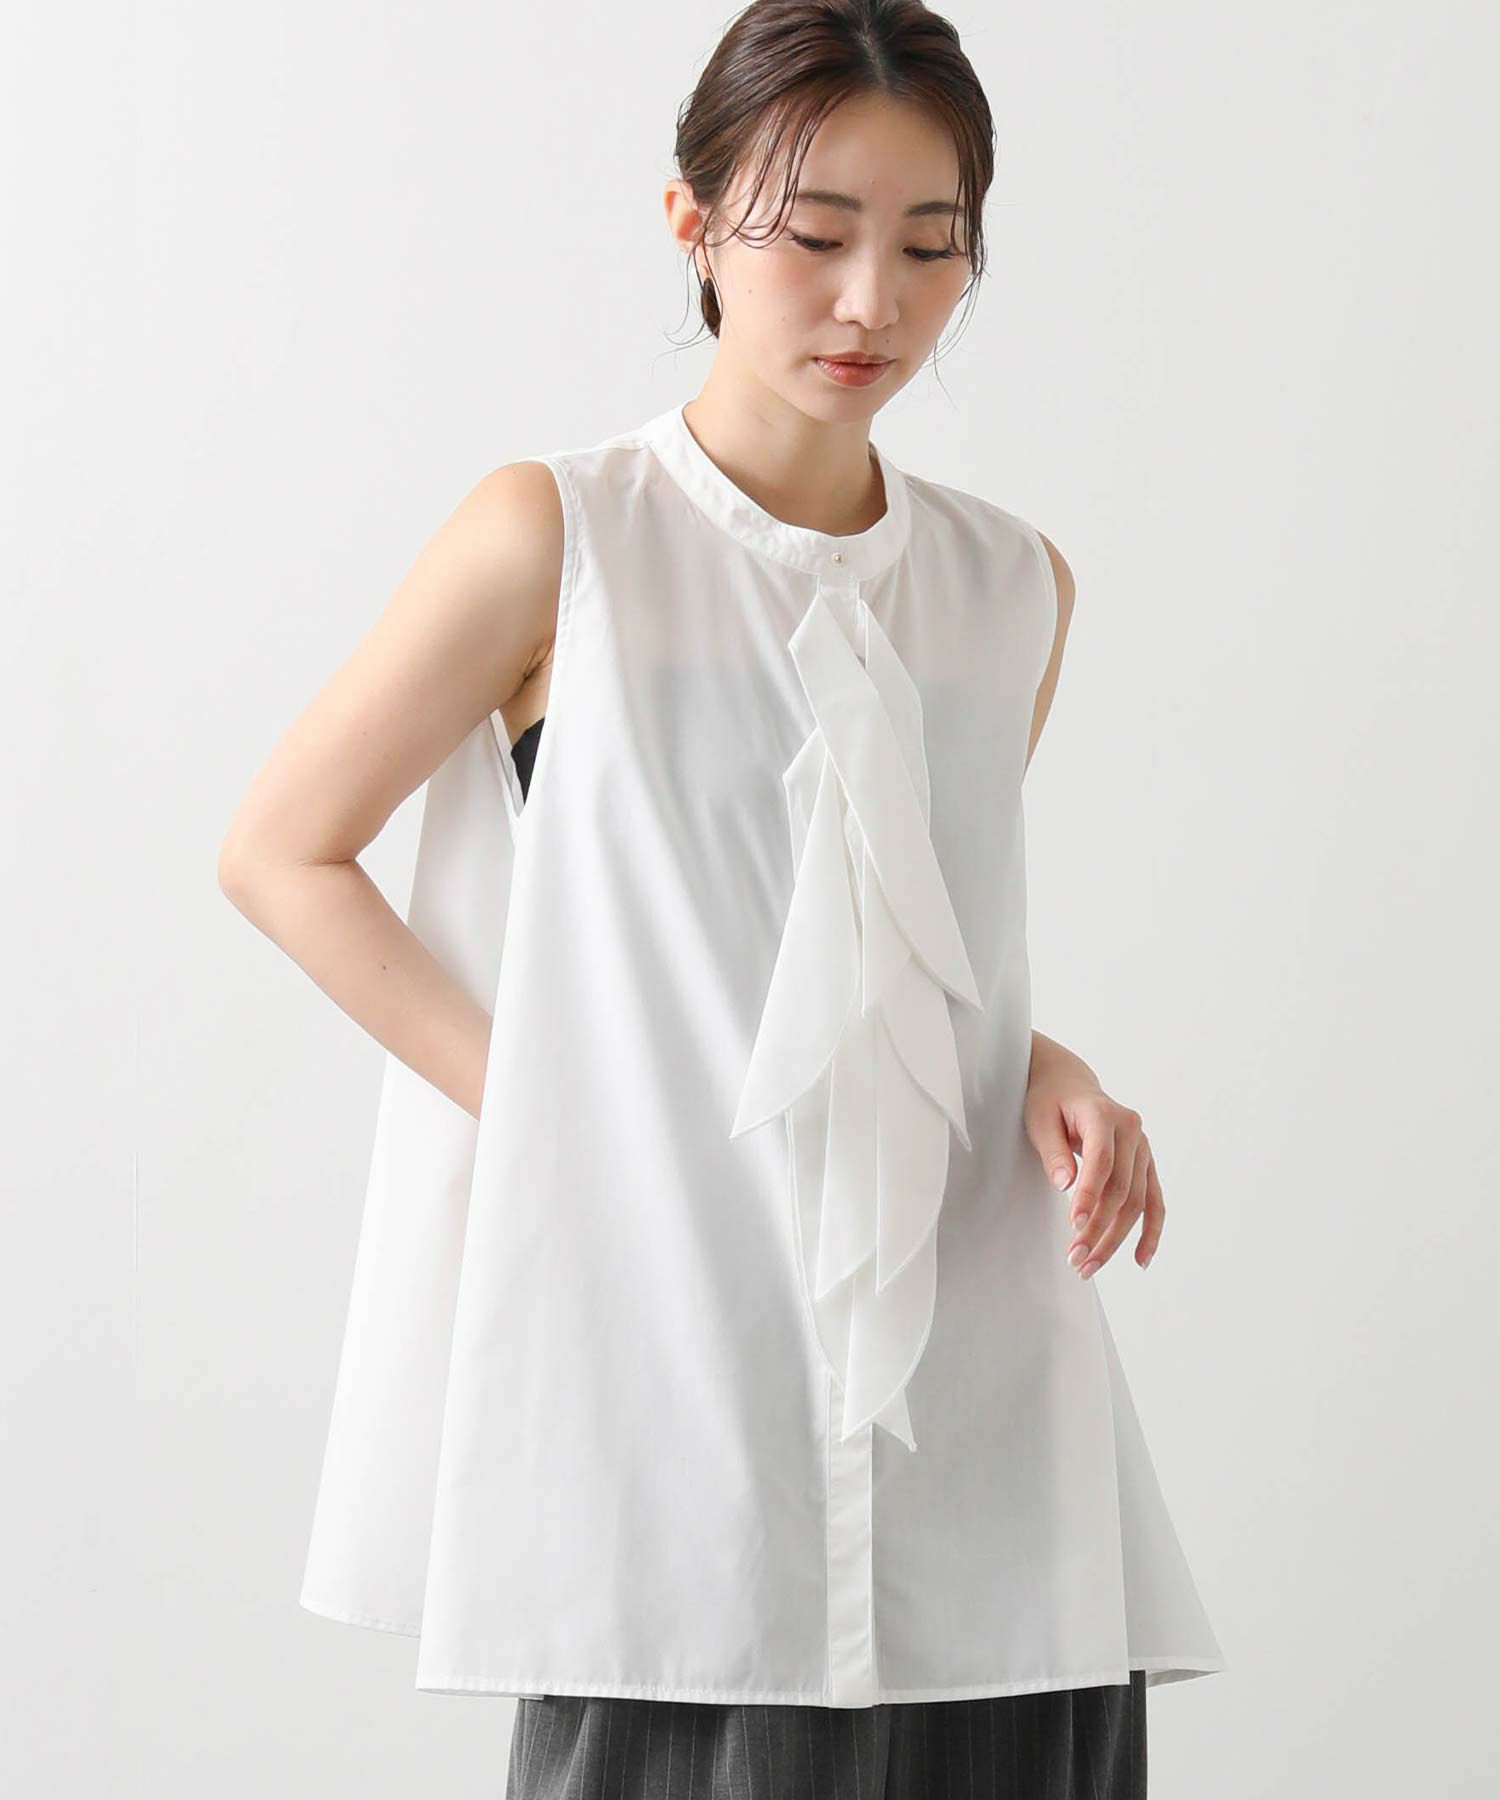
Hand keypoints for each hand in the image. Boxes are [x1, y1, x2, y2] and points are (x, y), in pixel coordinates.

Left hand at [1023, 1034, 1163, 1279]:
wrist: (1068, 1083)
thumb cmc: (1048, 1101)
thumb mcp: (1039, 1119)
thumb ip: (1053, 1151)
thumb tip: (1065, 1185)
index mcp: (1104, 1114)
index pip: (1101, 1161)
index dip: (1089, 1195)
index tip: (1074, 1224)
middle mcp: (1132, 1130)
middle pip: (1121, 1188)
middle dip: (1100, 1228)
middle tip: (1075, 1259)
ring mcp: (1143, 1148)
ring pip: (1138, 1201)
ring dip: (1116, 1238)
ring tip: (1090, 1266)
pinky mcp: (1145, 1164)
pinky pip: (1154, 1201)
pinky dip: (1150, 1231)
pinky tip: (1140, 1260)